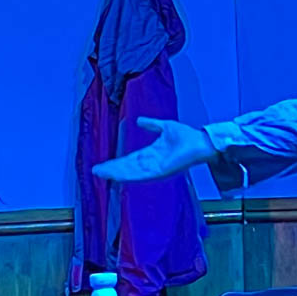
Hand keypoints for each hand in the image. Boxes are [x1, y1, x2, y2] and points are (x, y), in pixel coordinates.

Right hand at [91, 117, 215, 182]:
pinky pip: (142, 174)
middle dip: (111, 169)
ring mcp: (155, 169)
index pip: (130, 160)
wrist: (201, 142)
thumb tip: (138, 120)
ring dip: (116, 173)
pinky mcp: (161, 171)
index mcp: (151, 154)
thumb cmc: (187, 136)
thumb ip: (151, 125)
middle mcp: (151, 163)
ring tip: (101, 174)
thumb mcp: (165, 127)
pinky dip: (129, 175)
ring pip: (131, 172)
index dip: (115, 163)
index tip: (101, 165)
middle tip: (95, 171)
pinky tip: (117, 175)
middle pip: (127, 167)